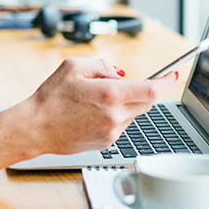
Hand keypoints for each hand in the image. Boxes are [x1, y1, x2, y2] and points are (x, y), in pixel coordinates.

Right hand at [0, 60, 178, 186]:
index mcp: (110, 95)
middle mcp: (115, 116)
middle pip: (146, 102)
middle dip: (143, 90)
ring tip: (95, 98)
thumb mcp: (73, 66)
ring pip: (133, 113)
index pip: (152, 90)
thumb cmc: (51, 97)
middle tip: (124, 82)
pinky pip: (121, 124)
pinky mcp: (106, 143)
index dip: (167, 81)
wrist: (36, 128)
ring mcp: (112, 132)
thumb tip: (120, 73)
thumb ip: (102, 65)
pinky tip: (90, 112)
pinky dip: (114, 114)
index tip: (173, 74)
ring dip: (125, 102)